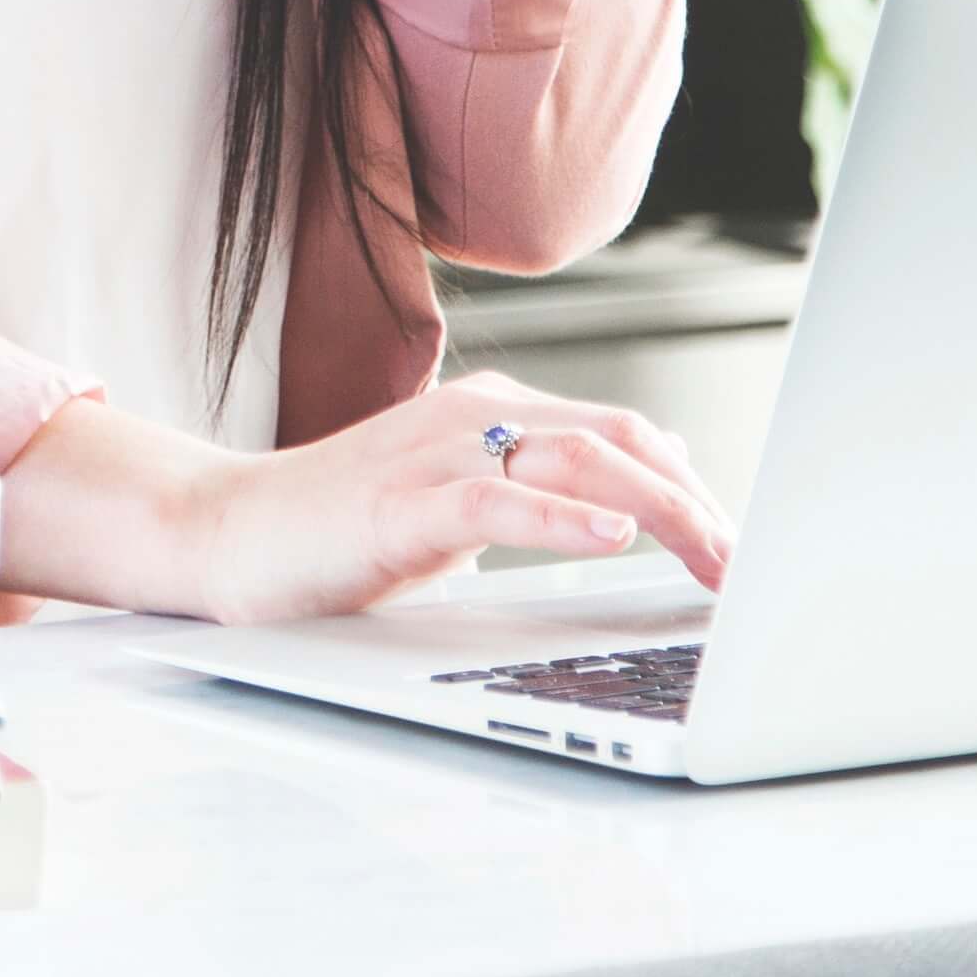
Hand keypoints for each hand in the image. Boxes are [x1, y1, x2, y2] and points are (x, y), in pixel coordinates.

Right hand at [189, 372, 733, 627]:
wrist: (227, 533)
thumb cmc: (342, 530)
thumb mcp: (460, 502)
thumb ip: (537, 486)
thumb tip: (635, 490)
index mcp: (494, 411)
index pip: (626, 432)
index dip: (698, 486)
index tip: (744, 546)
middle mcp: (474, 415)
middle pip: (620, 439)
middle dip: (700, 502)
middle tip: (749, 566)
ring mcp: (435, 453)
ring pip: (576, 457)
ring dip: (662, 511)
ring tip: (713, 556)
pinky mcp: (398, 503)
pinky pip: (496, 498)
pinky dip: (561, 516)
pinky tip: (609, 536)